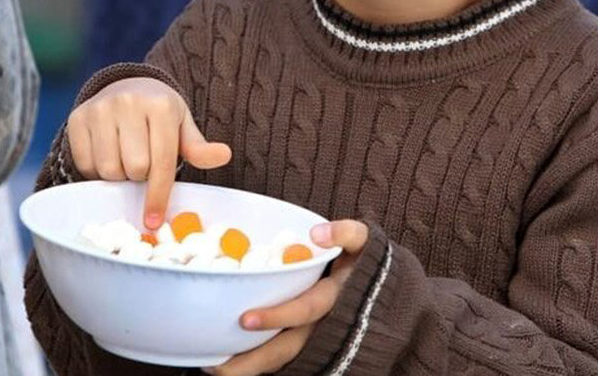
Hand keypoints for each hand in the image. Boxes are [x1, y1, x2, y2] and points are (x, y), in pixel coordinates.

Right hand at [66, 77, 231, 227]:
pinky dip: (96, 170)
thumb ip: (198, 148)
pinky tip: (107, 155)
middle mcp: (128, 101)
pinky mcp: (78, 117)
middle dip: (140, 177)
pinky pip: (86, 163)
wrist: (127, 88)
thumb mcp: (182, 127)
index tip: (153, 220)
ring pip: (108, 169)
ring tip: (125, 161)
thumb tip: (223, 155)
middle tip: (142, 168)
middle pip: (134, 168)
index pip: (162, 161)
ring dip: (118, 176)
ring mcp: (100, 107)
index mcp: (161, 105)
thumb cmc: (159, 116)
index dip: (158, 194)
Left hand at [207, 221, 370, 375]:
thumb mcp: (363, 241)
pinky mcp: (309, 346)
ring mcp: (316, 339)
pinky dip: (257, 366)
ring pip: (283, 360)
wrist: (383, 290)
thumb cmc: (364, 261)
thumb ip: (346, 233)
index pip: (305, 310)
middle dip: (254, 359)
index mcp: (335, 298)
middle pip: (288, 348)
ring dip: (250, 368)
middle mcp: (324, 324)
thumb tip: (318, 234)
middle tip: (217, 363)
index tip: (245, 320)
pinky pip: (282, 361)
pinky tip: (228, 364)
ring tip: (214, 367)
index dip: (277, 316)